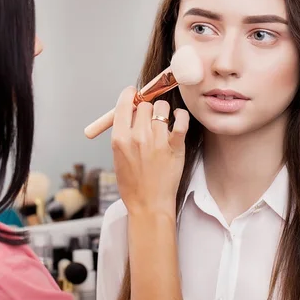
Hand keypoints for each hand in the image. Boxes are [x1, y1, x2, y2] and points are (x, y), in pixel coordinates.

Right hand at [111, 86, 189, 220]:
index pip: (124, 104)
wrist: (148, 204)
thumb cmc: (133, 183)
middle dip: (147, 107)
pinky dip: (181, 116)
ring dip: (163, 112)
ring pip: (162, 108)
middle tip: (149, 117)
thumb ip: (124, 132)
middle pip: (144, 104)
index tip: (134, 95)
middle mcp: (137, 137)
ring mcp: (157, 141)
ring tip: (163, 122)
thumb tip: (132, 109)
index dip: (130, 95)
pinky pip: (181, 120)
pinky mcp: (175, 147)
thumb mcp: (118, 156)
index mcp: (119, 139)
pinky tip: (178, 120)